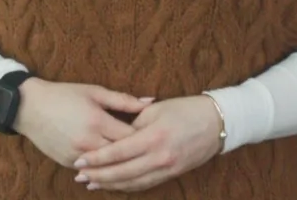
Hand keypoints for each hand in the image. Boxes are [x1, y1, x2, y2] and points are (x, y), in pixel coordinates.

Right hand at [13, 79, 153, 166]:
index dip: (146, 138)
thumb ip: (123, 100)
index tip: (156, 136)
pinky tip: (115, 169)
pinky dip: (104, 170)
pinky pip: (92, 171)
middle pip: (123, 156)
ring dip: (122, 167)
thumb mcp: (93, 92)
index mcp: (98, 122)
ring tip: (137, 164)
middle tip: (151, 153)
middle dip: (138, 155)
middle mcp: (88, 142)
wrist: (26, 106)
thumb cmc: (62, 95)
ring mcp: (77, 155)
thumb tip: (151, 102)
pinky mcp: (67, 162)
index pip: (132, 137)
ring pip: (108, 168)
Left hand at [73, 96, 222, 191]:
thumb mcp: (154, 110)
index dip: (96, 158)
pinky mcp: (174, 174)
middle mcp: (161, 156)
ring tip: (91, 183)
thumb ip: (131, 124)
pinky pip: (147, 184)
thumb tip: (111, 136)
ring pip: (134, 182)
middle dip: (99, 176)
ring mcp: (168, 168)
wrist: (217, 122)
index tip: (79, 160)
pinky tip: (114, 185)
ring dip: (111, 185)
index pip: (118, 152)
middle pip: (123, 172)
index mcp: (153, 137)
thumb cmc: (183, 110)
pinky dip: (128, 186)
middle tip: (79, 176)